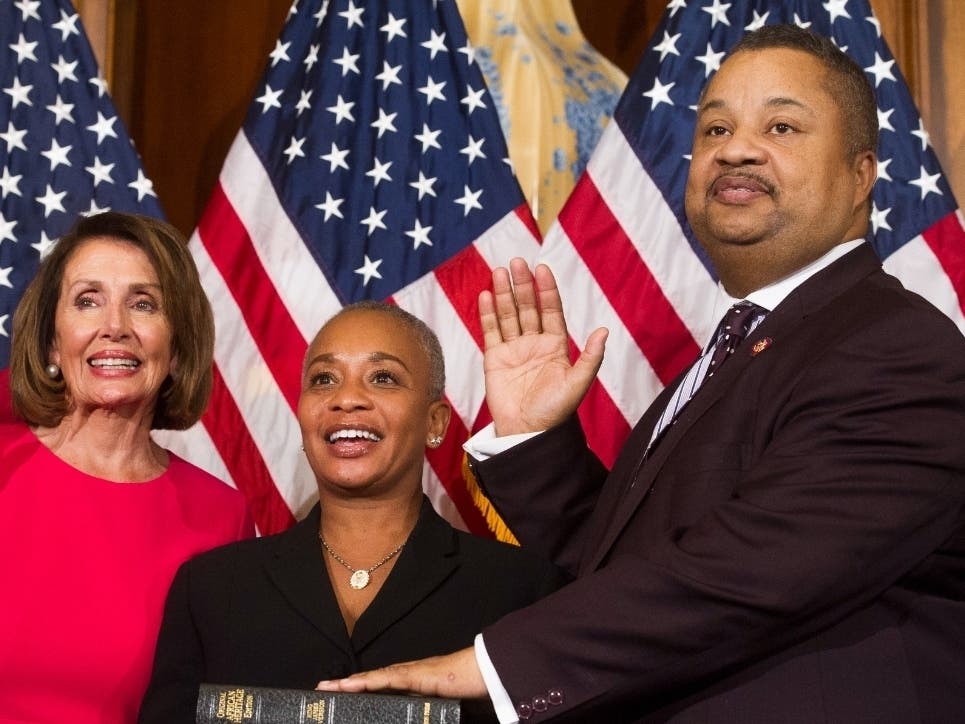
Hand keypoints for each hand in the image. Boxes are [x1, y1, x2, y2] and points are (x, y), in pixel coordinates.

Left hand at [316, 647, 486, 698]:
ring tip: (326, 687)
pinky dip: (367, 682)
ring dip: (348, 684)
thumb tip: (419, 721)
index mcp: (412, 687)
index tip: (338, 697)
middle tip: (320, 691)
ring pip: (372, 679)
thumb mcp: (440, 709)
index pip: (379, 690)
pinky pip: (386, 679)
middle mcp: (407, 677)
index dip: (358, 692)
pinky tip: (350, 684)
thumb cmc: (468, 691)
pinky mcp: (416, 675)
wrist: (486, 673)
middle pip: (370, 683)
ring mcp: (410, 674)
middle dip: (345, 687)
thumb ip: (426, 714)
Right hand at [480, 258, 607, 435]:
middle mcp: (534, 343)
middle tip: (517, 262)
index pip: (551, 310)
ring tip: (500, 271)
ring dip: (504, 293)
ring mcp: (514, 349)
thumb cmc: (555, 412)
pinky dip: (488, 313)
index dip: (547, 290)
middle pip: (527, 307)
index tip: (542, 269)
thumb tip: (604, 330)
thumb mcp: (578, 384)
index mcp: (556, 346)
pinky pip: (491, 331)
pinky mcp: (494, 359)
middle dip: (522, 285)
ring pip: (508, 314)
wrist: (528, 433)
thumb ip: (590, 357)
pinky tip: (487, 295)